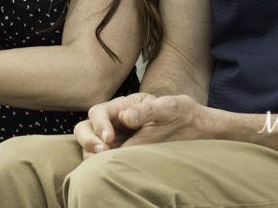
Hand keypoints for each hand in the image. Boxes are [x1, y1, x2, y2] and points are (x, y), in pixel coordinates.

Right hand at [74, 93, 204, 157]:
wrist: (192, 128)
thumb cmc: (179, 112)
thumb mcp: (168, 107)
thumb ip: (146, 111)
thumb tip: (124, 117)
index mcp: (121, 106)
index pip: (99, 112)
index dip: (99, 124)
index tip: (109, 138)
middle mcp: (113, 123)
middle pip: (85, 128)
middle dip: (87, 139)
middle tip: (101, 151)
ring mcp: (116, 140)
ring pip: (89, 147)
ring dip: (91, 155)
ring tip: (104, 164)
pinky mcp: (121, 155)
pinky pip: (102, 162)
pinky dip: (100, 167)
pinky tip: (110, 171)